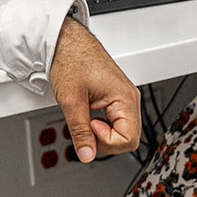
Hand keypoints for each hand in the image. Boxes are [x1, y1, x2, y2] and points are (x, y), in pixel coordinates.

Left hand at [49, 17, 140, 161]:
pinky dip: (102, 125)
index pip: (128, 139)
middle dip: (105, 141)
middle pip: (129, 138)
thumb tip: (86, 154)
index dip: (106, 141)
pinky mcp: (116, 96)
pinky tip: (90, 115)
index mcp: (124, 97)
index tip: (89, 127)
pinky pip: (117, 121)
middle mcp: (129, 97)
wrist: (67, 41)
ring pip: (123, 131)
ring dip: (103, 133)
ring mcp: (124, 97)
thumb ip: (79, 131)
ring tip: (86, 118)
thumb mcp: (72, 100)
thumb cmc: (71, 59)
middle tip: (86, 126)